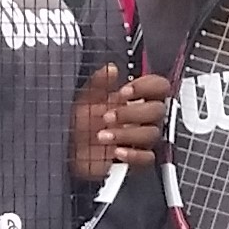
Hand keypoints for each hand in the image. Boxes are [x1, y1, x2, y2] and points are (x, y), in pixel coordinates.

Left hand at [75, 66, 169, 181]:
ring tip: (103, 135)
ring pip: (152, 134)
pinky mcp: (137, 159)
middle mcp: (142, 118)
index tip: (125, 92)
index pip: (159, 87)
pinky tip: (116, 151)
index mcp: (135, 99)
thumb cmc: (80, 123)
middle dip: (132, 112)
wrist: (69, 150)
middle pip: (158, 110)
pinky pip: (147, 158)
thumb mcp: (86, 99)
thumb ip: (98, 83)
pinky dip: (133, 155)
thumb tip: (110, 69)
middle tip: (108, 116)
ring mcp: (141, 139)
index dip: (147, 87)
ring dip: (126, 134)